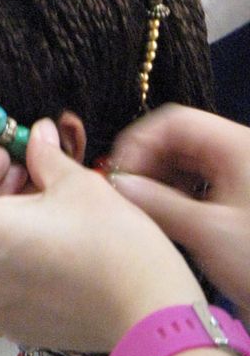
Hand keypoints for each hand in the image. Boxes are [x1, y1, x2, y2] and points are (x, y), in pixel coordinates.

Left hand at [0, 118, 202, 350]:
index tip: (11, 159)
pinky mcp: (11, 324)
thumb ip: (47, 157)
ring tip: (39, 213)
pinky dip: (4, 259)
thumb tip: (39, 134)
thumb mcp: (81, 185)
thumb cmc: (118, 245)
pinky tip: (45, 249)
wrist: (150, 316)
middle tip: (22, 180)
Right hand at [111, 104, 249, 321]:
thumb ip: (157, 204)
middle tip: (125, 195)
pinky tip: (166, 220)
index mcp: (238, 146)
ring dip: (160, 182)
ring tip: (143, 210)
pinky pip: (201, 184)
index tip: (118, 175)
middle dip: (148, 164)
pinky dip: (178, 196)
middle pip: (180, 140)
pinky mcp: (243, 199)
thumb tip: (117, 185)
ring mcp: (243, 176)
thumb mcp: (206, 232)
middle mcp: (241, 153)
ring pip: (188, 163)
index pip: (174, 122)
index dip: (139, 143)